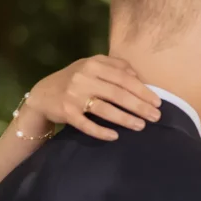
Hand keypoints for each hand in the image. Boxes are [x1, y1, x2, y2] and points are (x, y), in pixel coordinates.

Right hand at [26, 55, 162, 140]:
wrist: (42, 94)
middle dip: (139, 106)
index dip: (143, 90)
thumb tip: (138, 76)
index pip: (124, 78)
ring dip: (125, 119)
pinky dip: (101, 131)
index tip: (158, 102)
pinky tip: (115, 136)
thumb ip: (115, 66)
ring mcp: (74, 95)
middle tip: (156, 117)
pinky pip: (87, 124)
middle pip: (118, 93)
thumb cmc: (74, 79)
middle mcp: (84, 78)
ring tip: (141, 126)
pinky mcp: (67, 112)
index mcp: (93, 64)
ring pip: (105, 109)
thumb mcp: (91, 66)